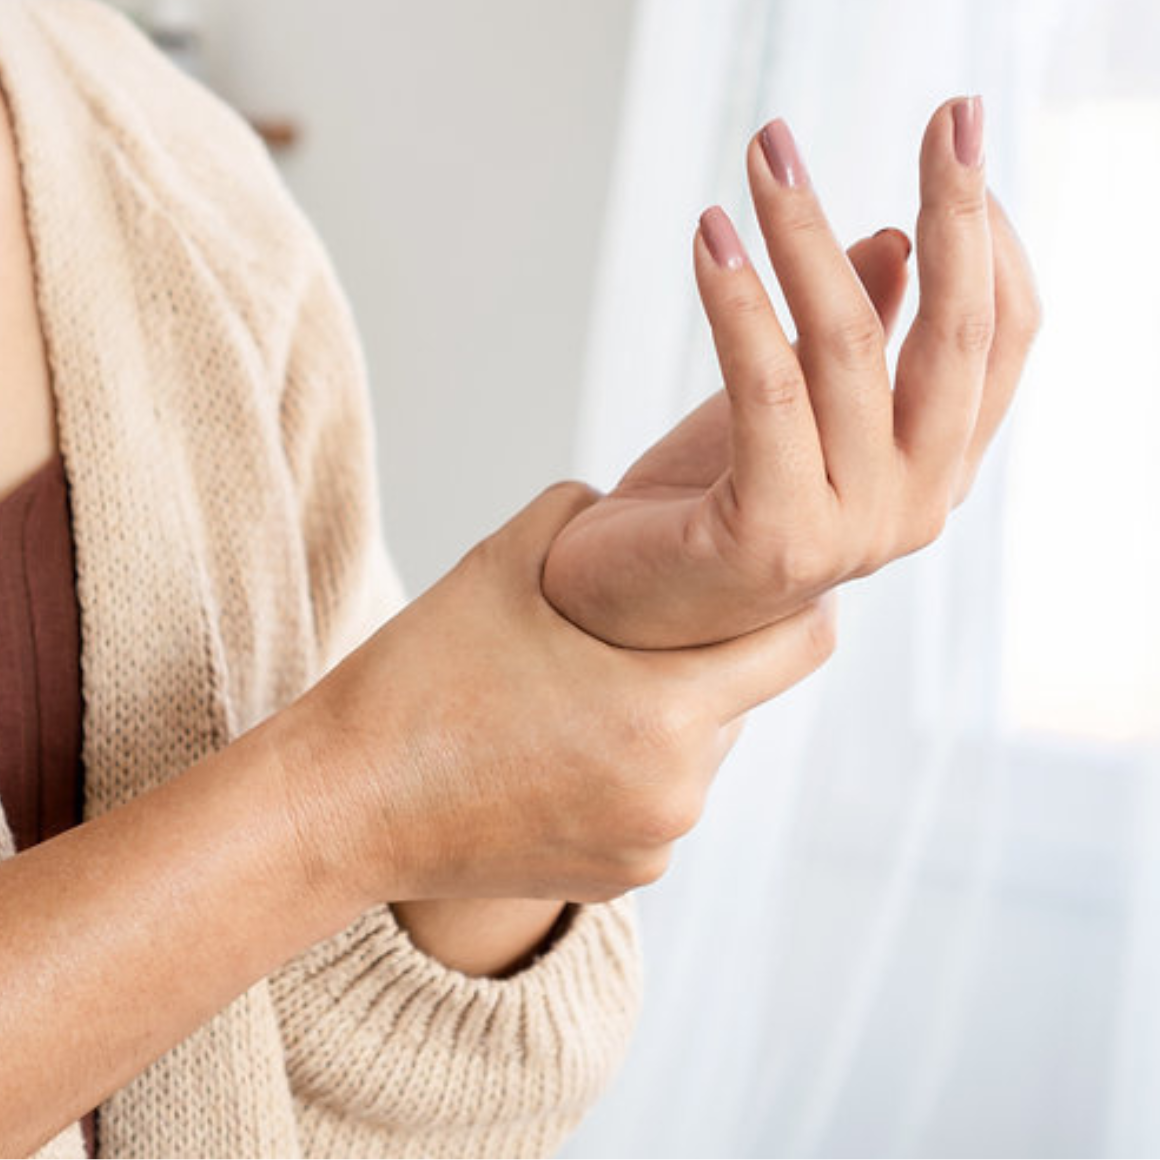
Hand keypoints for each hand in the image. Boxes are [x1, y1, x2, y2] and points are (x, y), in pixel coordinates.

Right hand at [289, 482, 837, 905]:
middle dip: (709, 659)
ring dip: (668, 716)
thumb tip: (633, 506)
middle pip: (744, 700)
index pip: (802, 643)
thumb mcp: (501, 562)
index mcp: (663, 711)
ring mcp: (652, 846)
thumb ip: (586, 513)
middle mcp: (677, 792)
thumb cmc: (418, 681)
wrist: (341, 806)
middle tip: (644, 627)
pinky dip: (634, 771)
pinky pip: (659, 805)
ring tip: (587, 690)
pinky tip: (564, 747)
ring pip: (700, 754)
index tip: (766, 574)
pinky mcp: (622, 880)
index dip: (795, 599)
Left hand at [542, 97, 1040, 648]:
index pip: (1000, 338)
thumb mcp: (793, 409)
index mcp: (934, 469)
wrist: (622, 607)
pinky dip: (739, 303)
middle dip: (956, 211)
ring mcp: (851, 531)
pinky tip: (711, 237)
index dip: (991, 234)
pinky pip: (765, 390)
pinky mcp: (773, 536)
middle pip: (956, 337)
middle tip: (947, 111)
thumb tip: (898, 241)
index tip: (959, 138)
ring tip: (765, 157)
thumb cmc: (709, 504)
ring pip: (847, 347)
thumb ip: (859, 341)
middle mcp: (915, 504)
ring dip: (804, 234)